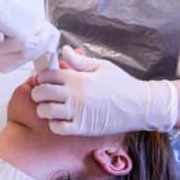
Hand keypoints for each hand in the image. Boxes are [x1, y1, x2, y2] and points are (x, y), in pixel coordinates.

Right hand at [0, 0, 58, 73]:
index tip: (1, 35)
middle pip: (4, 49)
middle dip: (24, 43)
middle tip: (41, 34)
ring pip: (15, 58)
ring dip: (33, 49)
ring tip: (47, 38)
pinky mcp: (0, 66)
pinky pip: (18, 64)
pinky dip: (31, 56)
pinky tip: (41, 47)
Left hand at [30, 46, 177, 135]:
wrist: (140, 106)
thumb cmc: (123, 84)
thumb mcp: (102, 66)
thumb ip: (80, 61)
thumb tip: (64, 50)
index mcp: (78, 78)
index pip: (48, 75)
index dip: (43, 76)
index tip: (45, 79)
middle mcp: (75, 95)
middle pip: (42, 92)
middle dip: (38, 92)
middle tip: (42, 94)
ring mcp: (78, 113)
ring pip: (46, 111)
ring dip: (43, 109)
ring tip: (49, 107)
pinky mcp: (83, 128)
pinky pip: (58, 128)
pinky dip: (54, 124)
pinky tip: (59, 120)